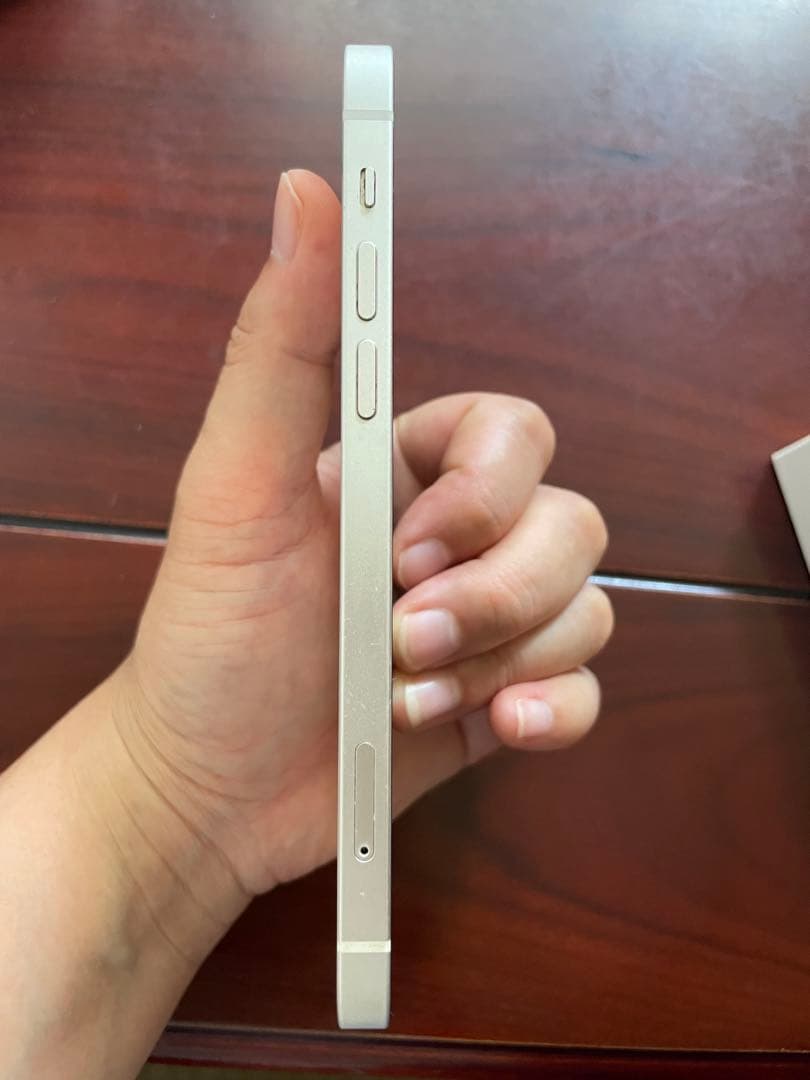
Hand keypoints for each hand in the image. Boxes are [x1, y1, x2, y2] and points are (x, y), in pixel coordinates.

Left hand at [113, 169, 612, 897]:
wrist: (208, 789)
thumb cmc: (209, 636)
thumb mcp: (235, 484)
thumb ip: (283, 344)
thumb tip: (306, 193)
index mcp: (402, 475)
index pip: (514, 433)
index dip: (485, 487)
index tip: (411, 544)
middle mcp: (456, 541)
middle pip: (570, 523)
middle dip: (497, 591)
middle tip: (403, 631)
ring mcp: (485, 623)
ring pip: (586, 606)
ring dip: (506, 656)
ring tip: (409, 695)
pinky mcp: (500, 698)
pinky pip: (584, 687)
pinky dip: (553, 708)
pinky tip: (495, 726)